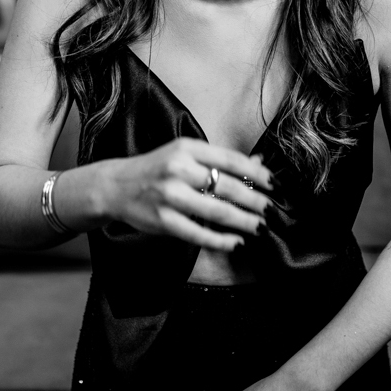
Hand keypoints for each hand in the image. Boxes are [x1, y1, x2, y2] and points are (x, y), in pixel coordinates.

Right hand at [86, 138, 272, 250]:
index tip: (274, 184)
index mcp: (187, 148)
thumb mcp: (185, 155)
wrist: (115, 186)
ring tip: (260, 227)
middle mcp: (179, 169)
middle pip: (228, 186)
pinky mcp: (163, 221)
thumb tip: (259, 164)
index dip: (256, 173)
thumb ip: (219, 160)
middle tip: (272, 210)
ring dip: (243, 221)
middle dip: (255, 200)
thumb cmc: (157, 169)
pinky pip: (198, 233)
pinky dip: (220, 240)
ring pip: (216, 211)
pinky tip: (236, 242)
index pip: (231, 159)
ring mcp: (169, 196)